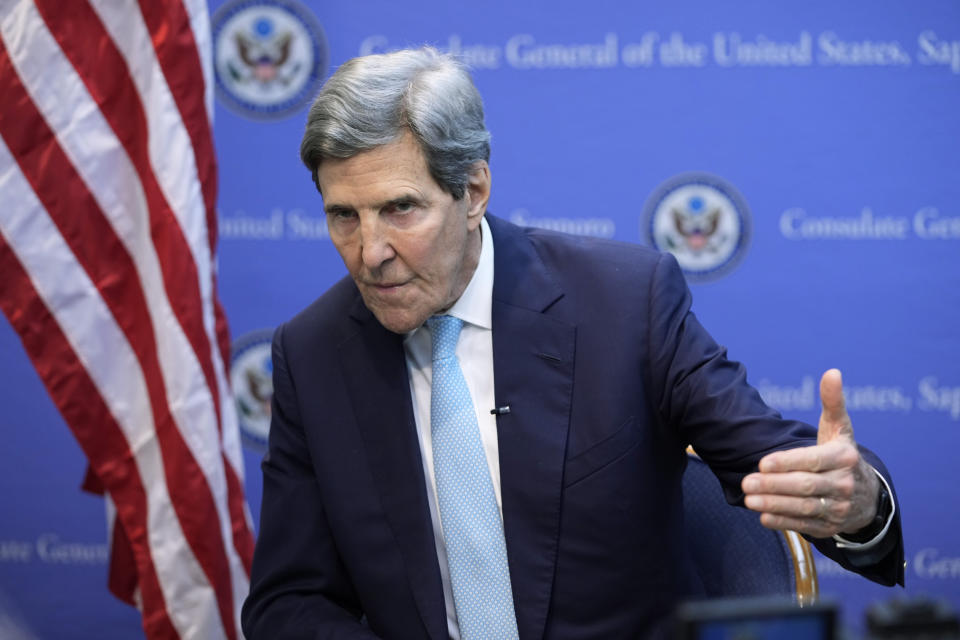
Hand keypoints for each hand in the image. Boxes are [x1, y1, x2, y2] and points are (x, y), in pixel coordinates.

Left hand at [741, 369, 879, 537]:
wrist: (868, 496)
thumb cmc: (842, 455)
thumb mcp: (840, 429)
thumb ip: (832, 402)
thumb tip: (832, 372)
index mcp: (844, 458)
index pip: (813, 461)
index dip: (787, 463)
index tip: (763, 463)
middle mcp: (844, 484)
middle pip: (806, 486)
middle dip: (774, 485)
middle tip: (746, 482)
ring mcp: (839, 508)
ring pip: (804, 507)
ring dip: (774, 505)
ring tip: (748, 499)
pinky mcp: (831, 526)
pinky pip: (805, 524)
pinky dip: (784, 522)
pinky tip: (763, 517)